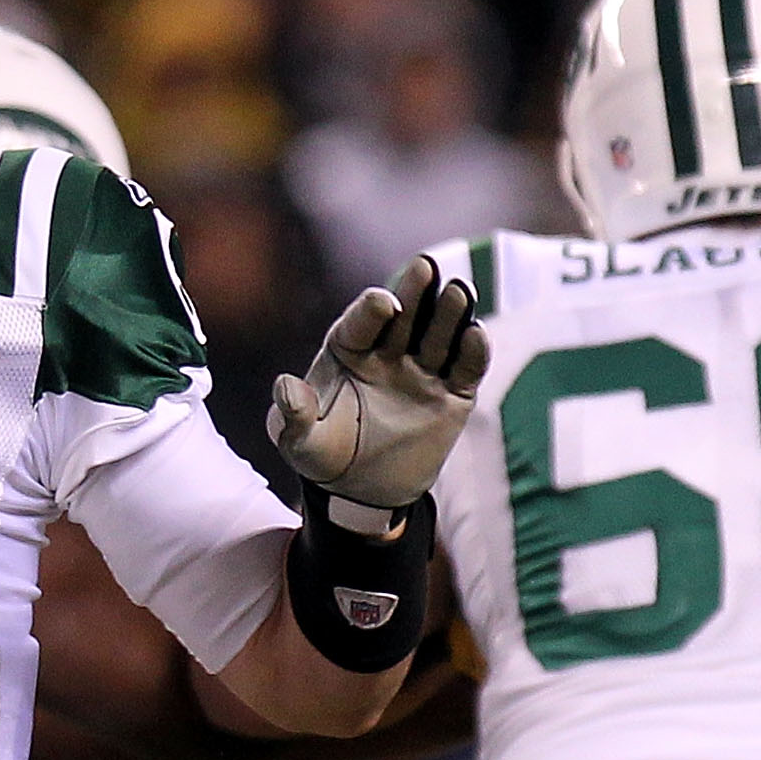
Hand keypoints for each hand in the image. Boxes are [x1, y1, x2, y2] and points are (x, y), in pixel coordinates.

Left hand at [272, 254, 486, 514]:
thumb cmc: (323, 457)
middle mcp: (388, 352)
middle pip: (406, 315)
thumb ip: (293, 416)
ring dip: (450, 312)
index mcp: (349, 350)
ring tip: (460, 291)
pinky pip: (465, 369)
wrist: (360, 493)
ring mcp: (422, 371)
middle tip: (427, 267)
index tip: (384, 304)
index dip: (372, 308)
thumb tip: (285, 386)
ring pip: (439, 334)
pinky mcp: (452, 396)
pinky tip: (475, 335)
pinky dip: (473, 352)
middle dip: (416, 291)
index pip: (362, 320)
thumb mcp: (299, 442)